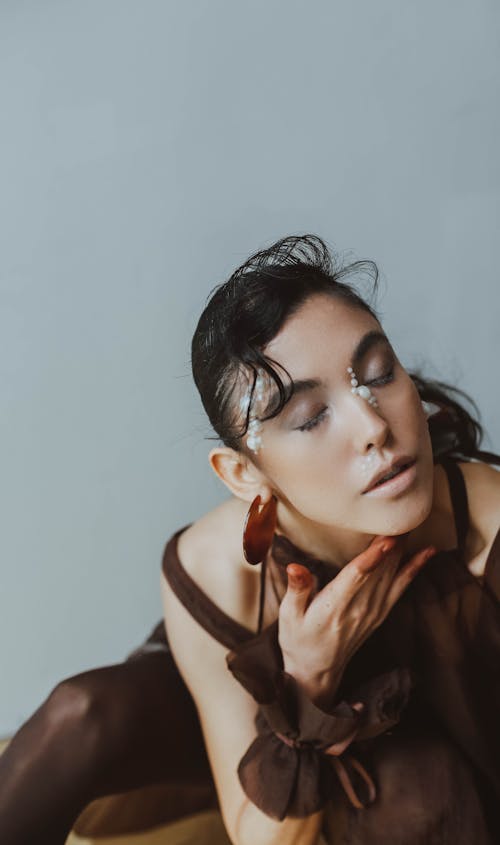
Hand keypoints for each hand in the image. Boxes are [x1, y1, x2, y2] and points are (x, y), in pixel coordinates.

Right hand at [278, 534, 435, 700]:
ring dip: (404, 549)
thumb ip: (297, 590)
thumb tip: (295, 567)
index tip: (386, 540)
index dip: (372, 558)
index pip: (356, 578)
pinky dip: (415, 569)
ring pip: (392, 575)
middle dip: (393, 543)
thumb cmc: (298, 639)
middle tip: (403, 516)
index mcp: (333, 607)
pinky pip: (401, 587)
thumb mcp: (289, 616)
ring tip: (412, 523)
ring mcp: (372, 612)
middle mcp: (358, 609)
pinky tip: (426, 553)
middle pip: (380, 571)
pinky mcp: (380, 613)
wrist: (317, 671)